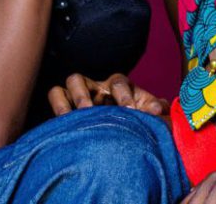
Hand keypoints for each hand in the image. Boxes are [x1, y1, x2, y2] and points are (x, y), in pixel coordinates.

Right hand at [48, 73, 169, 115]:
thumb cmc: (138, 121)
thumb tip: (158, 109)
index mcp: (119, 87)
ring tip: (77, 114)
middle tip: (92, 111)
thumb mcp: (148, 115)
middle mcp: (98, 87)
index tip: (130, 111)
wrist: (124, 137)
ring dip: (74, 97)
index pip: (119, 83)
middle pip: (89, 78)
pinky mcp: (68, 106)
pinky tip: (65, 122)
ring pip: (72, 81)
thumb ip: (155, 110)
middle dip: (87, 94)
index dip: (123, 95)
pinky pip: (57, 94)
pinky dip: (59, 105)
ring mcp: (82, 95)